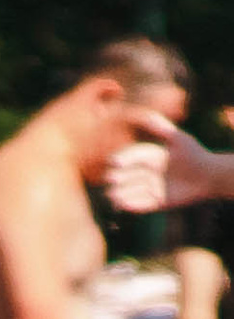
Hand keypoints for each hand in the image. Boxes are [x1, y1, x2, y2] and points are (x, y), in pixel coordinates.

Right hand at [106, 120, 227, 215]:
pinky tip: (122, 204)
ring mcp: (152, 187)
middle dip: (118, 177)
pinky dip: (132, 205)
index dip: (123, 159)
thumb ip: (161, 127)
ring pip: (132, 190)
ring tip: (112, 195)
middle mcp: (149, 172)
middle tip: (110, 178)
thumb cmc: (195, 154)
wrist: (209, 176)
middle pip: (128, 175)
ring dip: (121, 193)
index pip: (132, 157)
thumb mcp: (178, 139)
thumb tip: (144, 113)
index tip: (114, 162)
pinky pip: (141, 205)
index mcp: (151, 156)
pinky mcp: (157, 202)